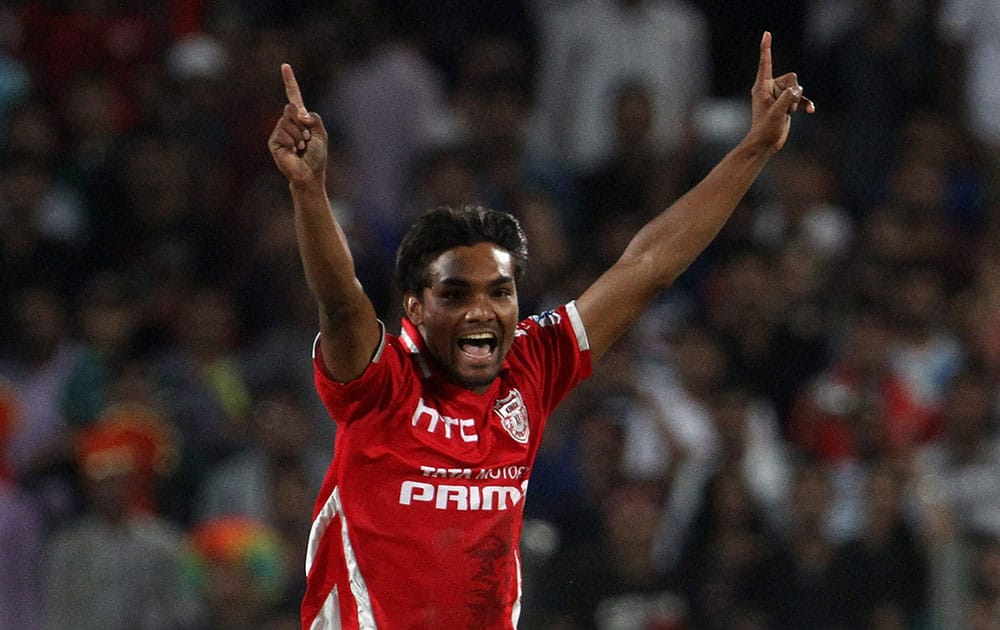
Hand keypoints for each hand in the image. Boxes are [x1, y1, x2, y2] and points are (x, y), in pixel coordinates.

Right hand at [268, 63, 327, 183]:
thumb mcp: (321, 133)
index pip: (293, 96)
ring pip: (288, 121)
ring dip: (300, 136)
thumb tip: (299, 112)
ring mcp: (279, 130)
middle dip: (303, 124)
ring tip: (301, 148)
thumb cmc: (316, 156)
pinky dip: (293, 142)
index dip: (289, 81)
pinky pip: (284, 132)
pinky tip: (294, 152)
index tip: (285, 66)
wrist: (309, 173)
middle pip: (291, 108)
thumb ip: (313, 119)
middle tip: (307, 140)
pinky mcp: (274, 141)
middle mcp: (287, 121)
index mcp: (300, 118)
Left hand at [748, 31, 814, 153]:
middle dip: (793, 92)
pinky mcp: (786, 103)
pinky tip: (810, 111)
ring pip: (797, 88)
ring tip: (788, 113)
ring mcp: (779, 95)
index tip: (766, 33)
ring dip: (797, 101)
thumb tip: (798, 90)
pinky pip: (801, 97)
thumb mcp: (777, 112)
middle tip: (785, 108)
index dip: (766, 48)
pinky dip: (805, 103)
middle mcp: (770, 88)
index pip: (765, 63)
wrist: (766, 144)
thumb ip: (788, 98)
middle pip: (791, 78)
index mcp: (762, 86)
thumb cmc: (766, 129)